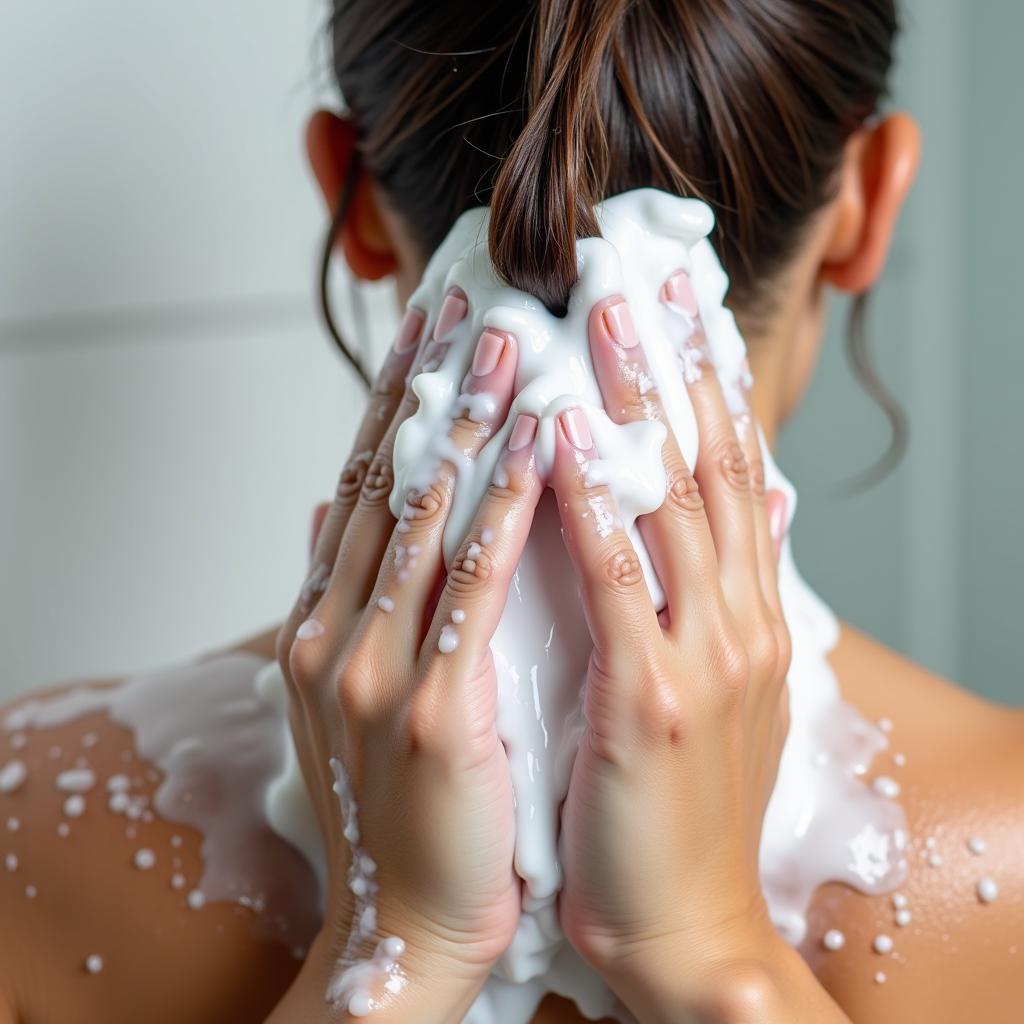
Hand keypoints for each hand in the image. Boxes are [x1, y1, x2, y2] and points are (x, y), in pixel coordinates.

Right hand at [275, 308, 543, 1017]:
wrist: (407, 920)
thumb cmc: (404, 804)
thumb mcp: (356, 690)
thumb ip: (346, 596)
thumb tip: (329, 510)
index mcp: (324, 621)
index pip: (364, 485)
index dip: (395, 399)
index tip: (432, 326)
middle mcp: (333, 630)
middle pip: (387, 482)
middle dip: (433, 385)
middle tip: (473, 299)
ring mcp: (372, 669)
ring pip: (425, 518)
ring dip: (471, 424)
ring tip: (511, 343)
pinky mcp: (426, 712)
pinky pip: (472, 594)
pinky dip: (507, 514)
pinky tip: (541, 451)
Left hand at [551, 282, 801, 1017]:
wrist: (686, 930)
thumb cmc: (676, 809)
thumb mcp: (710, 692)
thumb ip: (704, 602)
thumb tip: (709, 524)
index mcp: (743, 614)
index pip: (729, 472)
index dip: (705, 383)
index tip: (677, 307)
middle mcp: (738, 619)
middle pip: (710, 464)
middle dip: (676, 363)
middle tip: (644, 275)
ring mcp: (703, 657)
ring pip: (670, 502)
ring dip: (633, 404)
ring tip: (602, 318)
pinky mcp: (654, 702)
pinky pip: (613, 583)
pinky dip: (587, 504)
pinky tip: (558, 439)